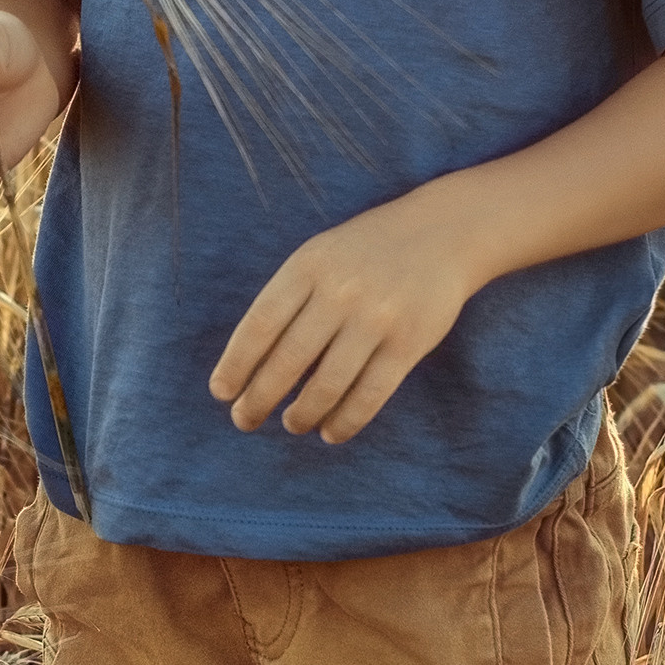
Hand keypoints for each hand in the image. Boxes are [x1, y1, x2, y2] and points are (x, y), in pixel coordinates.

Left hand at [209, 195, 472, 443]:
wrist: (442, 233)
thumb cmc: (365, 252)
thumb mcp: (320, 256)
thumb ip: (288, 299)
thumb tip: (249, 365)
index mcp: (308, 267)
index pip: (260, 324)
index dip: (236, 364)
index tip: (222, 392)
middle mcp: (340, 292)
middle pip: (288, 360)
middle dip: (259, 398)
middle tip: (245, 420)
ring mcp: (376, 318)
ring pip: (327, 384)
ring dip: (302, 414)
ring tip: (292, 423)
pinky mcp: (408, 343)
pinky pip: (370, 395)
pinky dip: (345, 421)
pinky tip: (330, 431)